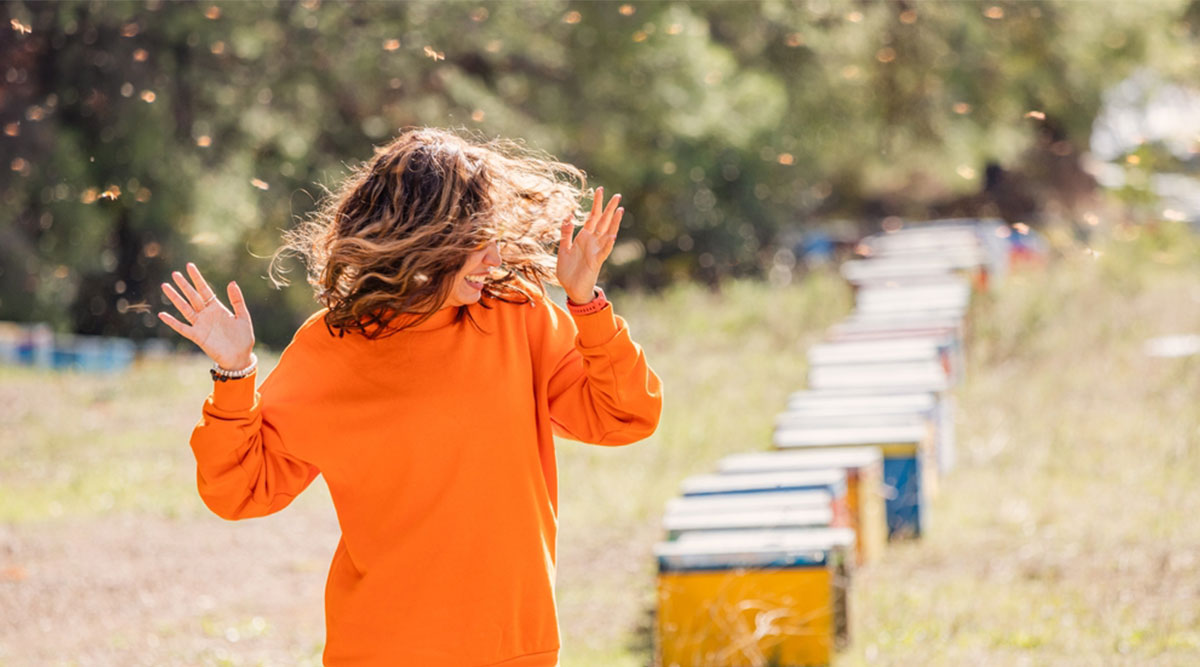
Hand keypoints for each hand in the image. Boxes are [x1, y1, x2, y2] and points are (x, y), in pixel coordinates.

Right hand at [158, 263, 255, 369]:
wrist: (240, 357)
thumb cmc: (243, 338)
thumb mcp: (243, 317)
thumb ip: (237, 300)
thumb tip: (232, 282)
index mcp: (218, 308)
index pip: (204, 290)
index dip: (197, 278)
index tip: (189, 266)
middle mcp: (207, 315)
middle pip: (192, 296)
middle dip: (184, 285)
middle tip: (174, 273)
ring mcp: (200, 325)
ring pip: (185, 308)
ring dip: (176, 298)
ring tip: (166, 287)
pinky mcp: (197, 337)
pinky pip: (182, 328)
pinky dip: (173, 322)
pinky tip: (163, 315)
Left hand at [557, 186, 622, 303]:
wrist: (571, 289)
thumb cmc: (568, 271)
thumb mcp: (563, 250)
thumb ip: (565, 234)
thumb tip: (567, 217)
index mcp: (583, 237)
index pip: (592, 217)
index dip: (596, 204)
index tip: (600, 190)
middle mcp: (592, 242)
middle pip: (603, 221)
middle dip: (609, 208)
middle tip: (617, 195)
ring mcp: (596, 250)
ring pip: (607, 233)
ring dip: (614, 222)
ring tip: (620, 209)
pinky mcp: (596, 261)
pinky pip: (604, 250)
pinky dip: (608, 242)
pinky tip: (613, 234)